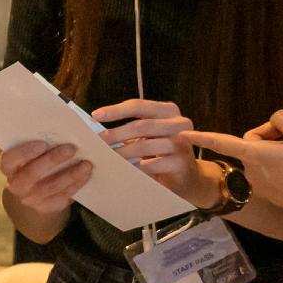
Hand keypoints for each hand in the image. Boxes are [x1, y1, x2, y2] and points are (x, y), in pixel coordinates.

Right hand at [0, 135, 94, 217]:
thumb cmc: (37, 160)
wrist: (38, 189)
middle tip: (71, 148)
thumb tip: (68, 125)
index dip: (25, 152)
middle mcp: (16, 184)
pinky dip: (76, 183)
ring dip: (70, 174)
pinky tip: (86, 174)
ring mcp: (31, 198)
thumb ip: (41, 141)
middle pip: (32, 173)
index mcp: (9, 167)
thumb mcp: (33, 151)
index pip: (10, 159)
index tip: (43, 143)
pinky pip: (62, 196)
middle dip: (53, 159)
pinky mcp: (47, 206)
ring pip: (51, 186)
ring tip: (86, 163)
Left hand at [91, 97, 215, 207]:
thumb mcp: (149, 135)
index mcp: (168, 111)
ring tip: (108, 157)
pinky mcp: (181, 162)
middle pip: (141, 125)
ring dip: (122, 152)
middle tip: (98, 142)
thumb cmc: (161, 152)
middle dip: (116, 134)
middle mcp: (179, 123)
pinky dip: (135, 167)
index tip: (95, 115)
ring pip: (145, 146)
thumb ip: (131, 128)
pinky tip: (124, 169)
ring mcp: (182, 143)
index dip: (116, 110)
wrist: (187, 176)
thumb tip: (97, 127)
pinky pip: (151, 164)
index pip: (138, 106)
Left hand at [188, 111, 282, 226]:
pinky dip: (282, 169)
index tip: (182, 135)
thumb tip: (274, 123)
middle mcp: (250, 171)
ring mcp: (260, 186)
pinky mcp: (272, 195)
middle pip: (253, 144)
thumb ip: (282, 119)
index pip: (221, 141)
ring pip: (263, 159)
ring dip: (277, 154)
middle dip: (270, 138)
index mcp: (253, 154)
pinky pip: (272, 173)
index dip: (201, 136)